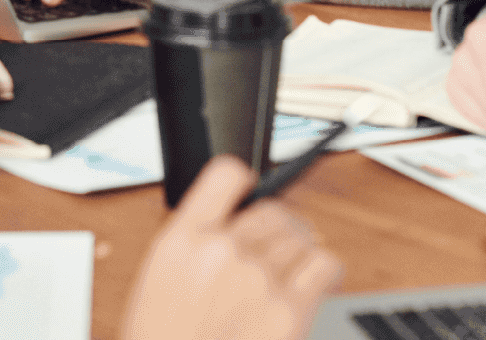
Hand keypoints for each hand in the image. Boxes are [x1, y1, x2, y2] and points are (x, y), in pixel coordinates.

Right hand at [123, 155, 342, 339]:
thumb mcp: (160, 284)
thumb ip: (196, 248)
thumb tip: (236, 230)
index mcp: (181, 240)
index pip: (226, 175)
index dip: (245, 181)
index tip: (251, 194)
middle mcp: (221, 251)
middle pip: (273, 210)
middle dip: (280, 228)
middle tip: (278, 249)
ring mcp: (257, 279)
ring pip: (301, 235)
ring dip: (301, 250)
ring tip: (294, 271)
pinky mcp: (289, 310)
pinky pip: (324, 264)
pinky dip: (325, 270)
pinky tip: (316, 282)